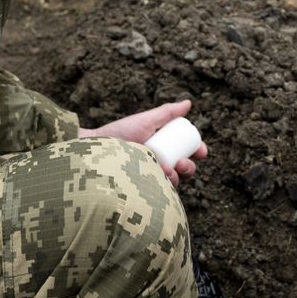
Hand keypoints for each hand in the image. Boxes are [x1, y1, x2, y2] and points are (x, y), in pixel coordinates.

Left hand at [78, 100, 208, 186]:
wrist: (95, 150)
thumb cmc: (118, 134)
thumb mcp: (145, 121)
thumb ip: (166, 112)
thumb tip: (188, 103)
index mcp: (163, 147)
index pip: (187, 152)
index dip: (198, 151)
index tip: (201, 151)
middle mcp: (159, 164)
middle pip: (184, 169)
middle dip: (189, 167)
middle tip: (183, 163)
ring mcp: (150, 178)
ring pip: (174, 182)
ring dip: (177, 177)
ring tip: (167, 170)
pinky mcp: (142, 192)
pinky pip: (159, 193)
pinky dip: (163, 186)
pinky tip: (159, 178)